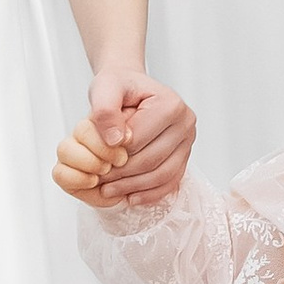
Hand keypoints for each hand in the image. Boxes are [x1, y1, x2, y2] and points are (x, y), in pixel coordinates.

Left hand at [59, 68, 195, 206]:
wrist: (130, 87)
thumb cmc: (118, 86)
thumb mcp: (105, 87)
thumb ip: (105, 110)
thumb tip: (115, 141)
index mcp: (170, 104)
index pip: (139, 139)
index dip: (114, 155)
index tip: (94, 163)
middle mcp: (186, 122)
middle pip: (152, 159)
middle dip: (122, 175)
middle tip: (97, 182)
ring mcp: (188, 141)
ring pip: (163, 174)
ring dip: (134, 187)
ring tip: (108, 190)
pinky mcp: (184, 156)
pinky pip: (170, 181)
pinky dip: (150, 193)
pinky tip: (130, 197)